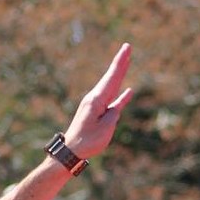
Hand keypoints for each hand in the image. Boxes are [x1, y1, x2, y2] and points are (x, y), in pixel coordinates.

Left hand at [62, 44, 135, 159]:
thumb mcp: (105, 128)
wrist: (71, 151)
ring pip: (112, 86)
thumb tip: (116, 106)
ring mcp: (95, 105)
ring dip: (119, 74)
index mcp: (97, 99)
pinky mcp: (96, 113)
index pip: (112, 77)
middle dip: (120, 62)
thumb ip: (114, 113)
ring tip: (127, 62)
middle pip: (111, 77)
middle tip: (128, 47)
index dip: (120, 62)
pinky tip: (128, 91)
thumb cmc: (88, 141)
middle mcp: (95, 98)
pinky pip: (112, 101)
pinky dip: (120, 95)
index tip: (127, 48)